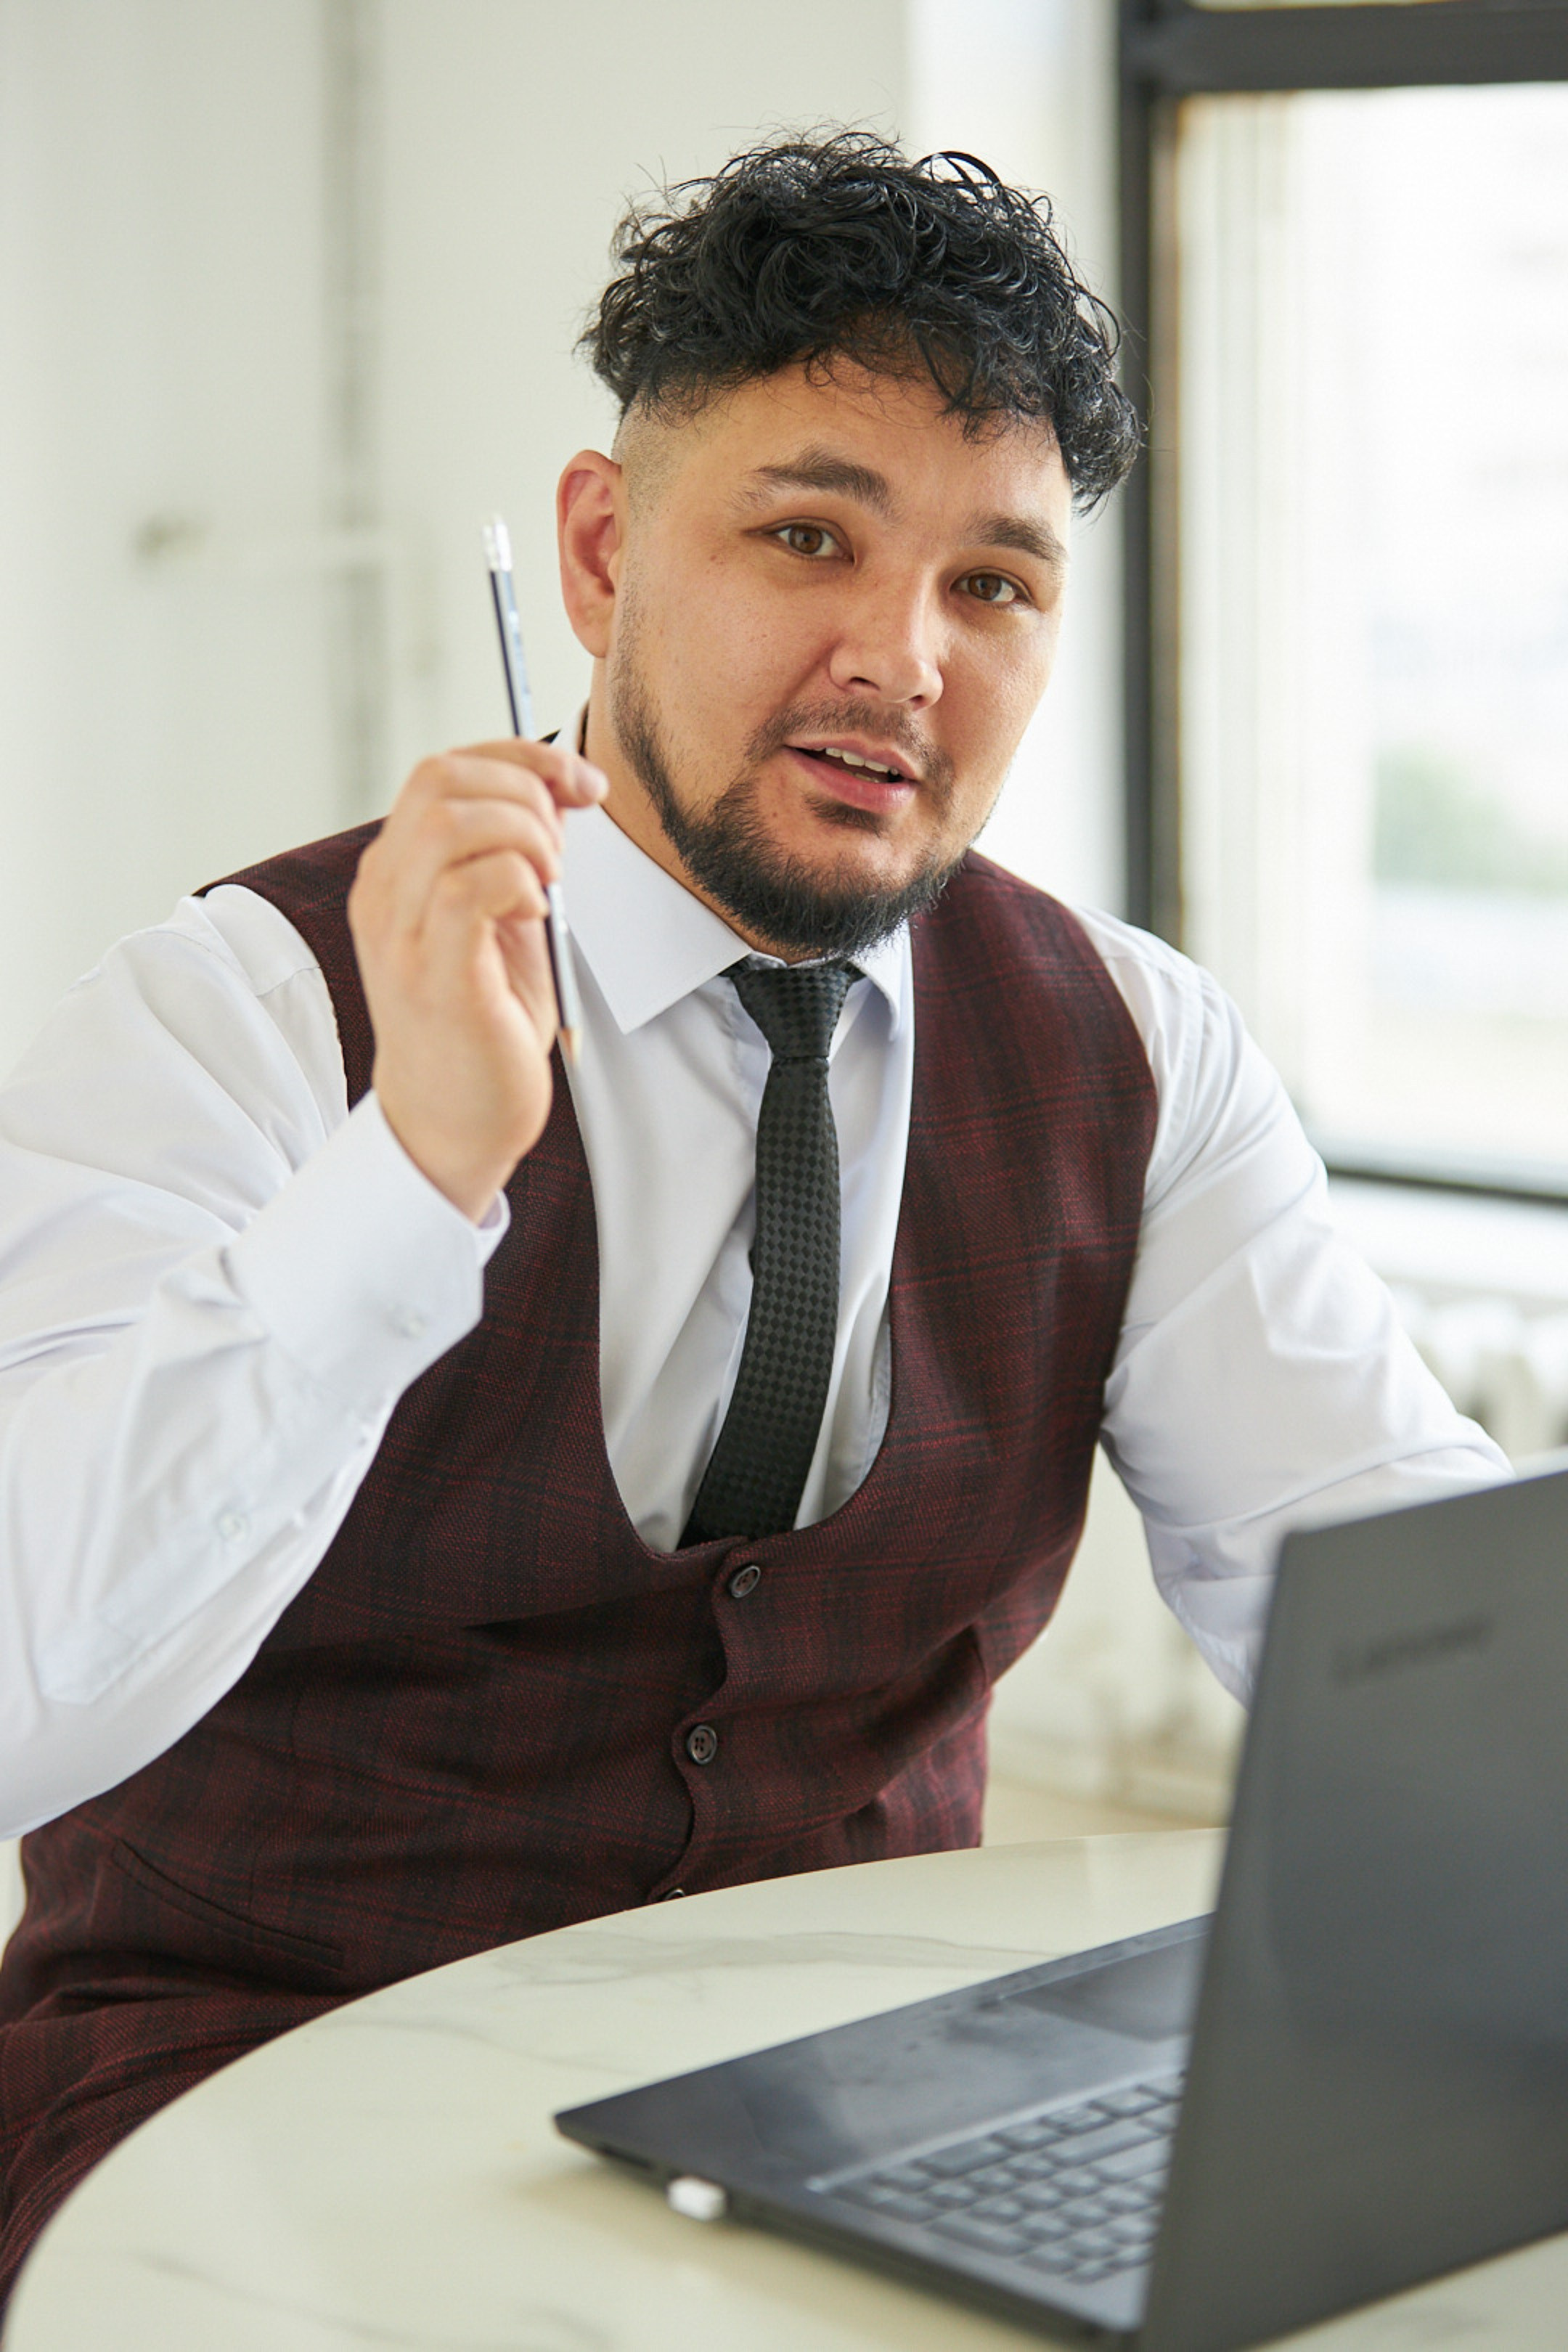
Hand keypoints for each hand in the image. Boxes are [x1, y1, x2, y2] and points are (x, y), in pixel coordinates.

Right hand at [348, 739, 606, 1219]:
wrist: (455, 1119)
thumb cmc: (484, 1021)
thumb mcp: (503, 916)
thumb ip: (516, 852)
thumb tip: (561, 787)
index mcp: (397, 872)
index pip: (444, 768)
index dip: (521, 759)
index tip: (580, 784)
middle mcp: (384, 894)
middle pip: (440, 778)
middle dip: (524, 791)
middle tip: (562, 849)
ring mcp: (401, 934)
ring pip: (450, 824)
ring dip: (523, 836)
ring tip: (549, 884)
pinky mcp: (433, 976)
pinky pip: (470, 888)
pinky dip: (518, 884)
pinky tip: (538, 916)